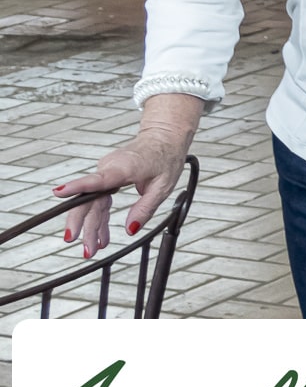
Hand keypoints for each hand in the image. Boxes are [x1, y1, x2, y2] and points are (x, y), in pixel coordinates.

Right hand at [57, 94, 201, 255]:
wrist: (163, 137)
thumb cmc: (165, 157)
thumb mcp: (163, 186)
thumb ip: (145, 208)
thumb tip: (130, 229)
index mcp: (124, 168)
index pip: (97, 179)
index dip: (77, 186)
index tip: (58, 193)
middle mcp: (109, 169)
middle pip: (89, 199)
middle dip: (84, 226)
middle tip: (86, 249)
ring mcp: (106, 173)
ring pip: (92, 203)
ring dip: (92, 227)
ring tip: (93, 249)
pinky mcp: (107, 177)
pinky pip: (99, 200)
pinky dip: (100, 218)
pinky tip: (101, 236)